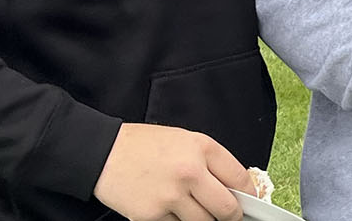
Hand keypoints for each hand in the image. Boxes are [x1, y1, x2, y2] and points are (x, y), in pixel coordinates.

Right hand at [92, 123, 253, 220]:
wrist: (102, 152)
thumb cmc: (143, 145)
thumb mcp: (185, 140)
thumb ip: (211, 162)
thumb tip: (236, 187)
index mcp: (202, 148)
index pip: (241, 179)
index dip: (249, 194)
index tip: (248, 201)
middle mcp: (190, 172)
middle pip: (227, 209)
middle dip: (230, 215)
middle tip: (227, 215)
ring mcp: (171, 197)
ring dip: (202, 219)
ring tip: (190, 206)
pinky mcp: (153, 216)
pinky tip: (168, 208)